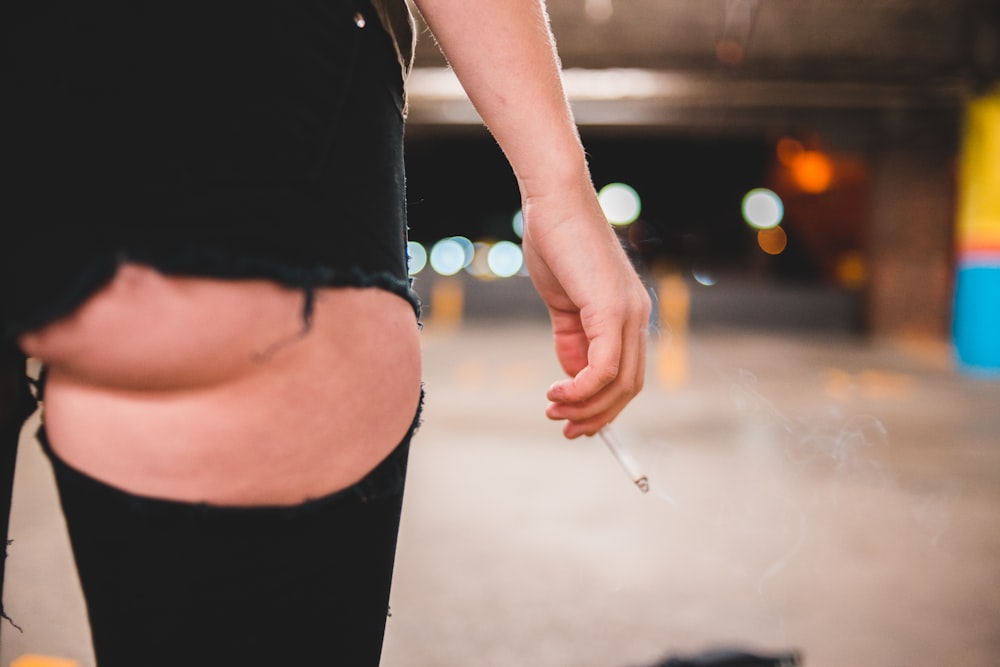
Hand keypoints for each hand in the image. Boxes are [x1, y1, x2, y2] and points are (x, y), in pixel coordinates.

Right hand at [521, 178, 650, 437]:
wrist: (554, 201)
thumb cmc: (556, 243)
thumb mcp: (564, 302)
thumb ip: (572, 339)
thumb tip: (573, 376)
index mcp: (628, 313)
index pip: (627, 375)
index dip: (603, 405)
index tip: (573, 420)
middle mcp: (637, 315)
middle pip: (628, 387)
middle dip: (597, 415)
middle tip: (565, 427)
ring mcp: (628, 312)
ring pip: (619, 383)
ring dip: (586, 407)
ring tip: (554, 410)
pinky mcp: (611, 309)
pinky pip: (604, 367)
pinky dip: (581, 389)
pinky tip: (557, 391)